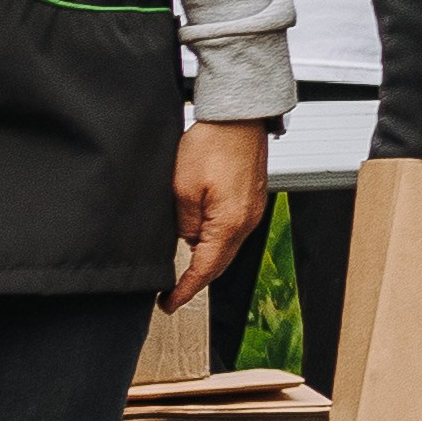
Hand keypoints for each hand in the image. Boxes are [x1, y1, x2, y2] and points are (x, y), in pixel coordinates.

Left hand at [164, 119, 270, 307]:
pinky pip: (232, 231)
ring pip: (226, 248)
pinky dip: (215, 241)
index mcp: (229, 223)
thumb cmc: (212, 144)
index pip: (205, 270)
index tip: (168, 303)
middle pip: (219, 263)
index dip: (184, 290)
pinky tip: (200, 236)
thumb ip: (183, 223)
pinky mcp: (252, 200)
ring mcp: (253, 212)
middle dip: (196, 279)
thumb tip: (186, 240)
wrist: (238, 117)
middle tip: (172, 292)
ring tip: (182, 265)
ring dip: (205, 258)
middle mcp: (247, 222)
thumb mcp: (182, 187)